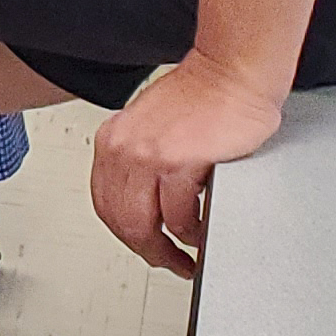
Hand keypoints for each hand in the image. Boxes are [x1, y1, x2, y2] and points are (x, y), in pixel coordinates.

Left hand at [89, 54, 284, 274]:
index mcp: (113, 139)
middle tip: (168, 263)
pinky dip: (191, 234)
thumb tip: (145, 199)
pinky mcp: (180, 162)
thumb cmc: (204, 96)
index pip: (104, 202)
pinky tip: (201, 234)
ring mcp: (149, 156)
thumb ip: (141, 157)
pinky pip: (179, 217)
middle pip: (120, 220)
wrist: (231, 72)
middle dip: (145, 250)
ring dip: (166, 251)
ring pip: (143, 225)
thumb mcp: (151, 126)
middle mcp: (124, 147)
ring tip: (185, 259)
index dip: (124, 232)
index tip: (142, 246)